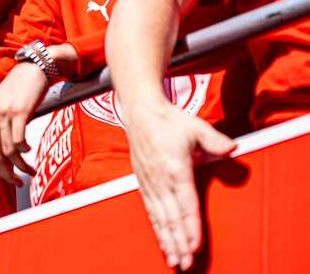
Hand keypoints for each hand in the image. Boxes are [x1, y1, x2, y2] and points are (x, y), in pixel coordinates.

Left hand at [0, 62, 45, 185]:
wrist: (32, 70)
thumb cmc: (16, 91)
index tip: (0, 178)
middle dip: (5, 175)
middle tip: (17, 182)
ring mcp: (3, 115)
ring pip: (7, 152)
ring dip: (20, 167)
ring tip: (30, 171)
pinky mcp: (19, 112)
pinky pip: (19, 141)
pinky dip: (25, 151)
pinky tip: (30, 150)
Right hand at [124, 100, 234, 269]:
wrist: (141, 113)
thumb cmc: (169, 120)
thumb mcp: (196, 127)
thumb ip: (215, 140)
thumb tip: (232, 148)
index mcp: (175, 168)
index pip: (185, 204)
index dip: (190, 227)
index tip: (195, 245)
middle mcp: (160, 179)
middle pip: (170, 217)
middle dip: (178, 242)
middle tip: (185, 263)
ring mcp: (150, 183)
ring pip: (159, 218)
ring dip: (167, 241)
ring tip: (174, 260)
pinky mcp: (144, 183)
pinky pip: (150, 211)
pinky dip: (157, 229)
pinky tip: (163, 242)